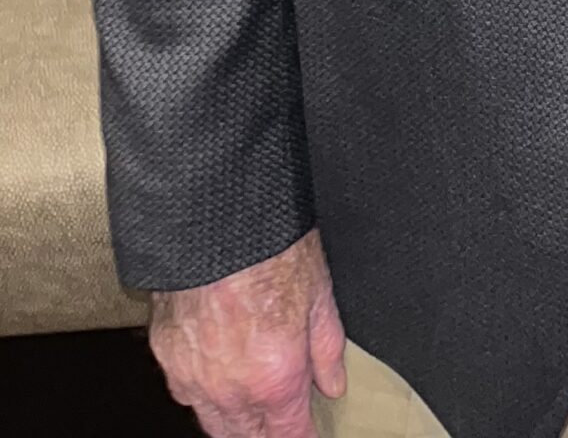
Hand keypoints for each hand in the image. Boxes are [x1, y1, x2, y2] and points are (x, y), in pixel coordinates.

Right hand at [150, 226, 347, 437]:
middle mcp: (230, 390)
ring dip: (233, 422)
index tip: (307, 433)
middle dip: (265, 435)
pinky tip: (217, 380)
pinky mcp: (166, 357)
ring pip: (212, 422)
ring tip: (251, 412)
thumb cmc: (272, 250)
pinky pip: (185, 392)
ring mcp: (192, 377)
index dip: (300, 436)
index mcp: (275, 379)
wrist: (216, 221)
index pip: (288, 435)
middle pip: (245, 437)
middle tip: (280, 424)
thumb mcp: (321, 295)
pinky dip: (203, 394)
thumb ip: (327, 349)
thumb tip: (333, 384)